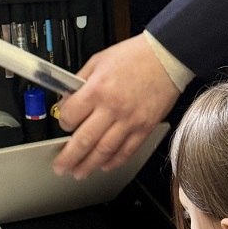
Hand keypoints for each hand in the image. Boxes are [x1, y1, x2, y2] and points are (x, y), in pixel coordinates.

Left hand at [53, 34, 178, 179]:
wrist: (167, 57)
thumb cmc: (135, 56)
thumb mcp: (99, 60)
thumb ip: (80, 81)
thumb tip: (67, 99)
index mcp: (97, 89)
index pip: (70, 116)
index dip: (63, 122)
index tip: (63, 124)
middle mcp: (112, 108)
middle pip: (84, 140)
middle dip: (69, 157)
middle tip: (60, 167)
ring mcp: (129, 120)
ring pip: (105, 151)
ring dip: (89, 165)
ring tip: (79, 172)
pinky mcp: (145, 127)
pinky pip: (127, 150)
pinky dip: (115, 161)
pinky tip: (105, 165)